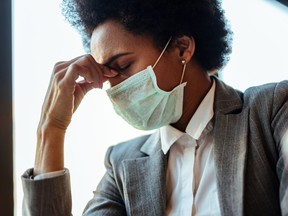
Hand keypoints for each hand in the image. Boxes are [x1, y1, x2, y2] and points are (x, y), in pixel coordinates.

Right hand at [34, 54, 116, 174]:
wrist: (54, 121)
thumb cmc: (67, 107)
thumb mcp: (81, 90)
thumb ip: (91, 81)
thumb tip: (106, 75)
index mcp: (63, 67)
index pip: (85, 60)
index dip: (101, 66)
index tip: (112, 74)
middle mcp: (60, 67)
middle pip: (87, 58)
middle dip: (100, 69)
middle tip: (104, 83)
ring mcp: (59, 73)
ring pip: (85, 60)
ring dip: (97, 73)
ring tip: (98, 86)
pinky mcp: (62, 81)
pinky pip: (79, 68)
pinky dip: (90, 74)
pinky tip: (93, 84)